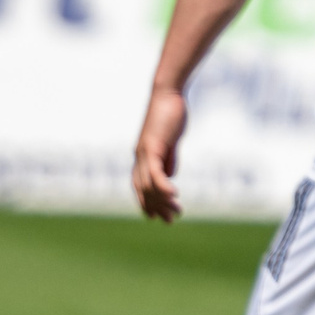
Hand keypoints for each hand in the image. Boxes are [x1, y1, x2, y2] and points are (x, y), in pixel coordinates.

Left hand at [133, 87, 187, 222]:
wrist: (168, 93)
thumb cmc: (170, 114)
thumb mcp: (170, 141)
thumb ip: (169, 158)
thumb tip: (169, 174)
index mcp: (142, 157)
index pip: (140, 185)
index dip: (145, 201)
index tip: (154, 216)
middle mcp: (139, 157)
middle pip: (144, 189)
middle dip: (156, 207)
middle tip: (170, 220)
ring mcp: (143, 153)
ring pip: (149, 185)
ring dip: (163, 201)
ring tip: (175, 213)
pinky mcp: (151, 147)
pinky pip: (155, 172)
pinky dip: (163, 186)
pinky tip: (173, 195)